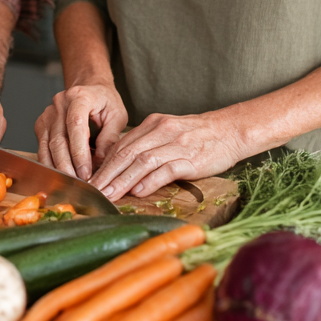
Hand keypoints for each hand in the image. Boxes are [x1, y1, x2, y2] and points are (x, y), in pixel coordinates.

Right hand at [35, 81, 127, 180]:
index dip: (79, 152)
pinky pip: (42, 147)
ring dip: (58, 167)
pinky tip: (61, 175)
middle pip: (58, 139)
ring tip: (70, 184)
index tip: (86, 172)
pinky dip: (51, 163)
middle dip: (68, 166)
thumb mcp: (117, 116)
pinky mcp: (42, 124)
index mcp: (80, 96)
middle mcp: (60, 103)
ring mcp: (48, 113)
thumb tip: (101, 163)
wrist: (89, 87)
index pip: (75, 125)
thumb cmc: (105, 101)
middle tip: (79, 184)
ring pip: (47, 146)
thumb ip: (110, 138)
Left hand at [90, 112, 246, 200]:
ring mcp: (176, 145)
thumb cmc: (196, 136)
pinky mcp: (191, 158)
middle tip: (93, 190)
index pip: (121, 146)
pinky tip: (138, 191)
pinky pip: (167, 169)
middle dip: (108, 174)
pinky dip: (150, 180)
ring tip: (110, 194)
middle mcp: (161, 132)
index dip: (104, 164)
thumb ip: (145, 145)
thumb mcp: (167, 133)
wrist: (229, 130)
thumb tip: (121, 166)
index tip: (91, 180)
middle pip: (127, 153)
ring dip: (123, 180)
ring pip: (142, 162)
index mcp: (152, 125)